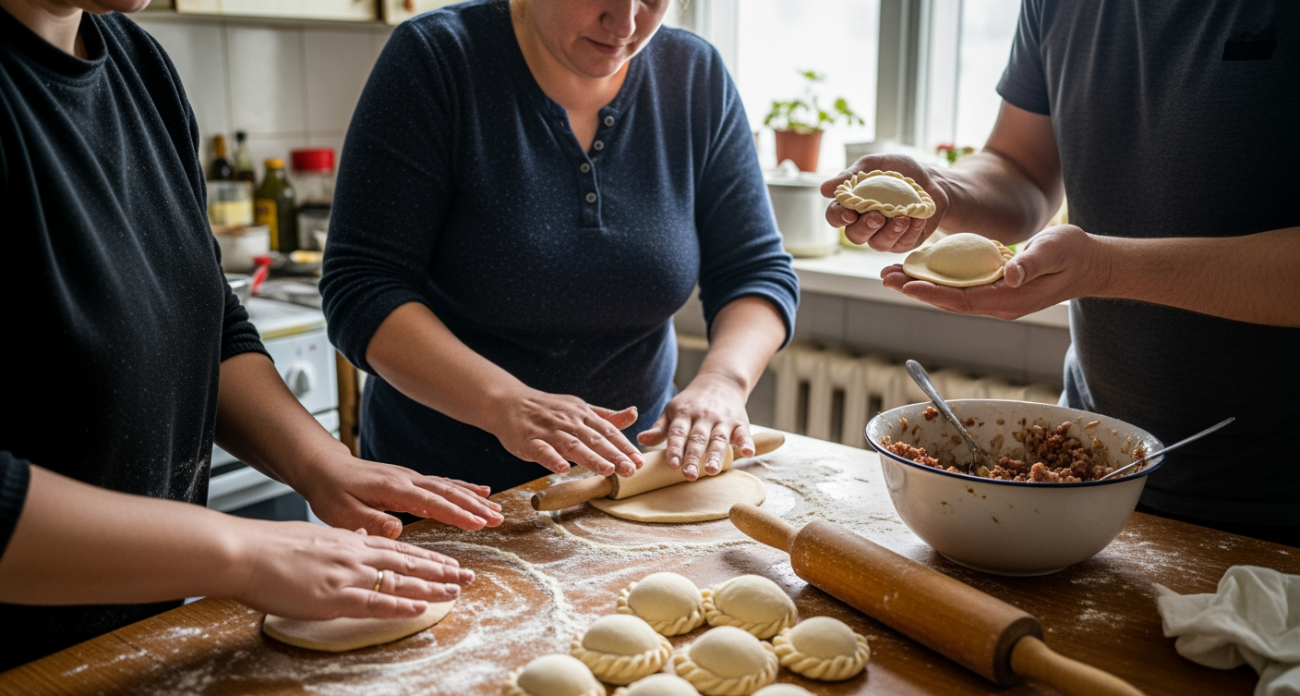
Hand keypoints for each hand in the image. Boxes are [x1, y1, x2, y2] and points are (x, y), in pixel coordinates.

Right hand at [230, 521, 473, 620]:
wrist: (247, 553)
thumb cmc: (272, 548)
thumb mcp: (316, 538)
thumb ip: (343, 543)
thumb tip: (361, 541)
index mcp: (350, 541)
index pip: (399, 550)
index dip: (427, 558)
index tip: (448, 564)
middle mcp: (356, 555)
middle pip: (409, 563)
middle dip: (441, 570)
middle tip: (468, 575)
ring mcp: (348, 575)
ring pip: (400, 580)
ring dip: (431, 586)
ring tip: (457, 590)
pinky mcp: (335, 596)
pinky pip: (376, 602)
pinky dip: (401, 605)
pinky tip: (421, 607)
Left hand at [296, 445, 503, 538]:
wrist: (324, 468)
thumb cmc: (331, 491)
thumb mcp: (341, 511)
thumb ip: (369, 520)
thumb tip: (398, 529)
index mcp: (393, 487)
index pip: (431, 501)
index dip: (456, 513)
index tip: (478, 524)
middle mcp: (407, 478)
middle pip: (447, 492)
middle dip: (475, 506)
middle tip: (498, 519)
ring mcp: (410, 477)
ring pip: (449, 487)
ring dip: (474, 498)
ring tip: (497, 510)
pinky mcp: (410, 479)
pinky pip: (442, 483)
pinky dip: (464, 487)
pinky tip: (480, 492)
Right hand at [488, 388, 643, 477]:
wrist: (508, 402)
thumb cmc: (548, 409)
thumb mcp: (579, 408)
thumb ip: (606, 416)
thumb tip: (634, 414)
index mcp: (582, 414)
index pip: (607, 431)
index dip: (624, 446)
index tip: (640, 460)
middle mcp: (568, 422)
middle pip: (594, 439)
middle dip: (614, 455)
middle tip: (632, 470)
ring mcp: (548, 431)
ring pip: (572, 445)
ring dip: (590, 458)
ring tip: (608, 470)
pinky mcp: (528, 441)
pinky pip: (541, 450)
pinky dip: (551, 459)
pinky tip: (562, 469)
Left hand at [637, 372, 752, 479]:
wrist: (721, 382)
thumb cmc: (692, 402)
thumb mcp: (673, 410)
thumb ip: (660, 428)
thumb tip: (641, 439)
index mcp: (684, 414)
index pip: (677, 433)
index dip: (674, 448)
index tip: (672, 464)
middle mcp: (703, 416)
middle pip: (697, 439)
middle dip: (692, 457)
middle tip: (688, 475)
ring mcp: (722, 419)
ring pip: (718, 438)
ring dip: (715, 454)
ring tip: (711, 470)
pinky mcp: (740, 422)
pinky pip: (743, 433)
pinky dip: (746, 443)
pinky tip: (747, 453)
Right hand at [822, 153, 949, 252]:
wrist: (932, 180)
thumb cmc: (900, 171)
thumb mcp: (875, 165)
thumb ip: (850, 175)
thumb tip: (824, 189)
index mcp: (852, 206)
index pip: (836, 217)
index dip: (838, 217)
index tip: (849, 213)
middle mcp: (864, 224)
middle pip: (854, 236)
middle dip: (864, 228)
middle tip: (877, 216)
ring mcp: (884, 235)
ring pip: (878, 244)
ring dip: (889, 232)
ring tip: (902, 218)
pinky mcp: (904, 242)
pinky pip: (902, 244)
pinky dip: (909, 231)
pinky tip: (916, 219)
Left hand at [880, 225, 1108, 319]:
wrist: (1091, 263)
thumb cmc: (1074, 253)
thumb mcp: (1054, 250)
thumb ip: (1030, 263)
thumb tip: (1009, 274)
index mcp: (1009, 299)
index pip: (961, 299)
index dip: (931, 292)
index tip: (905, 283)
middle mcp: (998, 304)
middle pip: (948, 300)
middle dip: (915, 288)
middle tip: (885, 276)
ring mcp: (996, 299)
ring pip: (951, 295)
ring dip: (922, 285)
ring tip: (893, 274)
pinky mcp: (996, 289)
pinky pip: (961, 287)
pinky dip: (939, 279)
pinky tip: (921, 268)